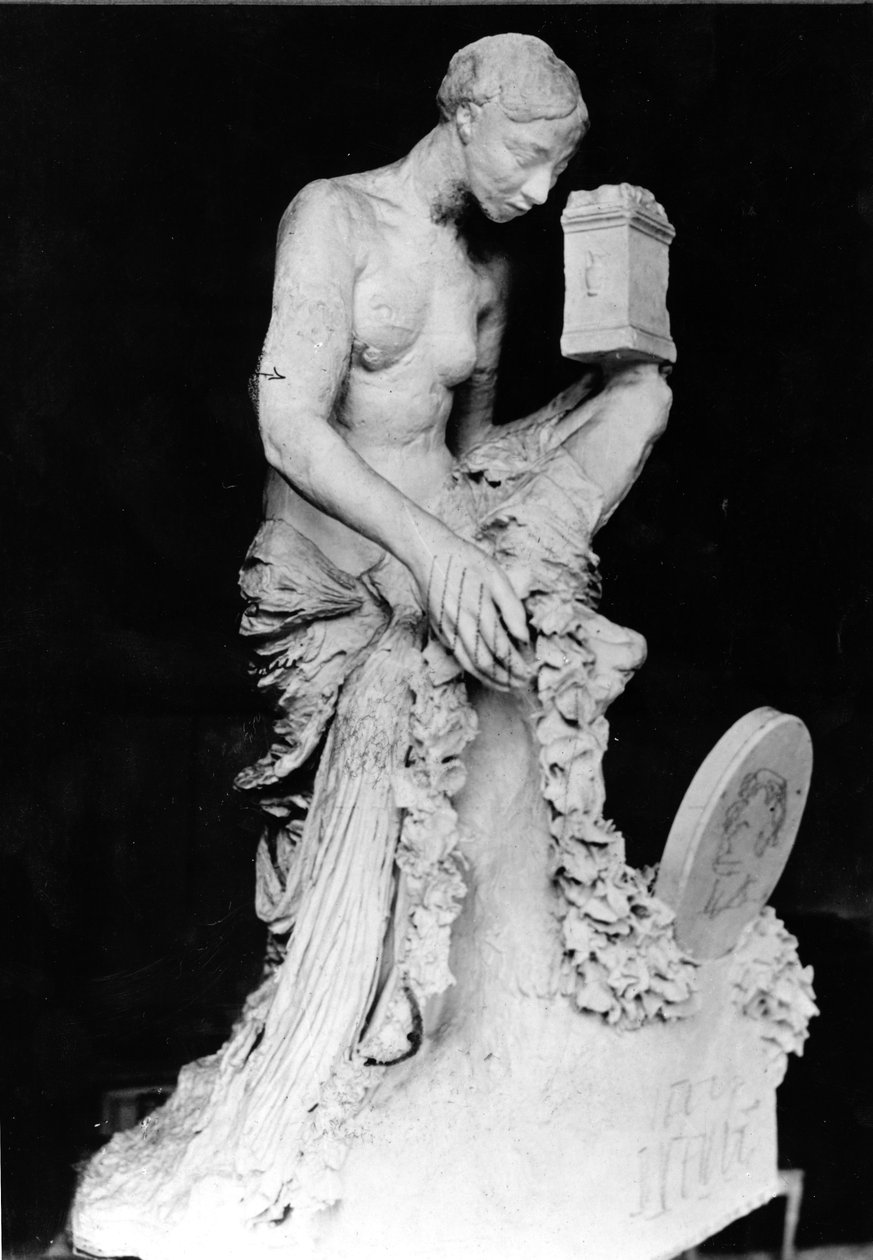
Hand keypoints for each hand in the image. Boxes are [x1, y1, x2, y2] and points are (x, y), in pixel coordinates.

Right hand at [416, 530, 531, 689]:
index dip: (517, 666)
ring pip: (469, 665)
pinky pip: (457, 656)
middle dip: (506, 678)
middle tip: (522, 684)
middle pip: (486, 663)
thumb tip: (524, 637)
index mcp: (480, 611)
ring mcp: (448, 629)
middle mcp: (462, 624)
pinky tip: (484, 672)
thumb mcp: (497, 575)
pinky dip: (472, 669)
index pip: (502, 650)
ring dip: (489, 680)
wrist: (429, 553)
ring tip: (506, 686)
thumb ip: (512, 608)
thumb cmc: (466, 560)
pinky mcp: (439, 630)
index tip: (530, 673)